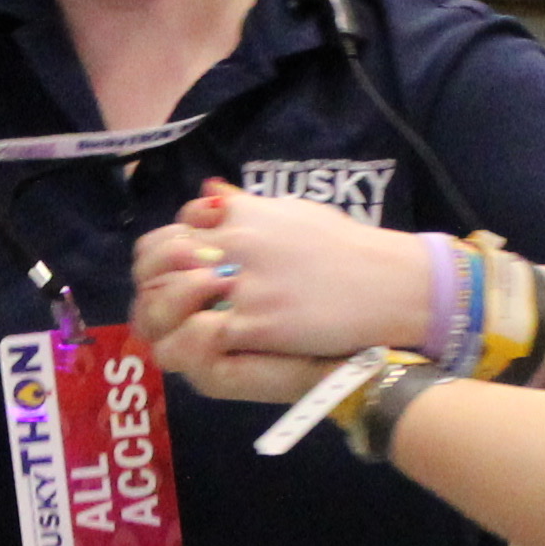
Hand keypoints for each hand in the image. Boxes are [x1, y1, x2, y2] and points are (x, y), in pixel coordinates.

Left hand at [135, 179, 456, 371]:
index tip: (176, 274)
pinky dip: (186, 348)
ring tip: (172, 331)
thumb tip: (210, 191)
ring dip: (162, 316)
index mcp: (241, 214)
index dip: (166, 254)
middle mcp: (235, 242)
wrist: (392, 283)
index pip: (175, 228)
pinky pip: (197, 337)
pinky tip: (194, 354)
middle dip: (152, 284)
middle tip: (161, 306)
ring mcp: (243, 284)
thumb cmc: (350, 249)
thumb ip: (247, 207)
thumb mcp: (294, 212)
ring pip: (168, 298)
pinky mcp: (256, 323)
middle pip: (160, 260)